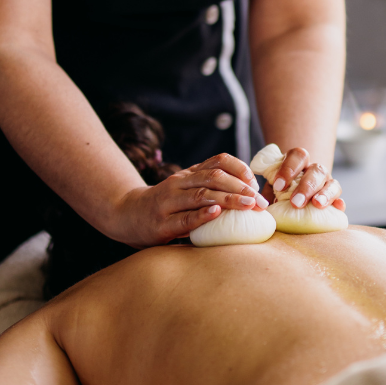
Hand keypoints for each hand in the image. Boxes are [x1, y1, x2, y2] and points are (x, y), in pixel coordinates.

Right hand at [113, 153, 268, 247]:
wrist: (125, 214)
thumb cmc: (164, 204)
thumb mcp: (184, 189)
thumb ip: (208, 186)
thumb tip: (247, 191)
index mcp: (188, 174)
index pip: (218, 161)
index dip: (239, 168)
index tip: (254, 181)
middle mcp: (179, 183)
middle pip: (214, 177)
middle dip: (240, 188)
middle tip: (260, 201)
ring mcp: (169, 202)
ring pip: (202, 195)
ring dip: (228, 200)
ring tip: (248, 205)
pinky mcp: (161, 223)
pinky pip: (185, 218)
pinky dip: (202, 215)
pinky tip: (217, 213)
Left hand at [265, 147, 344, 210]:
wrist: (293, 199)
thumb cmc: (280, 193)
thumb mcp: (271, 189)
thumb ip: (267, 194)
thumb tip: (260, 206)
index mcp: (298, 162)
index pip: (297, 155)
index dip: (288, 169)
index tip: (278, 186)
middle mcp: (314, 169)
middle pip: (316, 170)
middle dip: (306, 186)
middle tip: (296, 202)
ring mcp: (327, 182)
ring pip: (332, 182)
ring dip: (325, 193)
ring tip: (317, 204)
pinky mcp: (335, 197)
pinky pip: (340, 198)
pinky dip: (339, 202)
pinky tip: (338, 207)